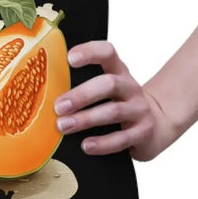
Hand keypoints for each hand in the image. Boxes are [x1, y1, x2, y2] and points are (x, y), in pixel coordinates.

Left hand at [53, 40, 178, 161]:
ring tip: (64, 126)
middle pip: (108, 84)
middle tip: (58, 107)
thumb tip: (43, 95)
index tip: (70, 58)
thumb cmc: (118, 106)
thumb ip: (82, 88)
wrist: (154, 126)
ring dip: (86, 119)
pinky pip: (121, 138)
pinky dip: (102, 143)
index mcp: (118, 71)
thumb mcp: (106, 91)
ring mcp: (139, 110)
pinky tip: (86, 145)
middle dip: (81, 95)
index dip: (90, 52)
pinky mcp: (143, 132)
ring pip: (113, 111)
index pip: (107, 53)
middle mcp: (130, 87)